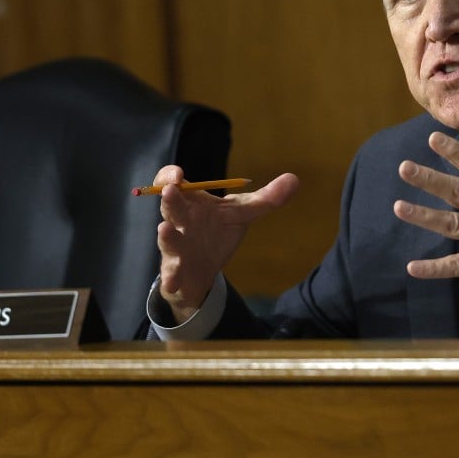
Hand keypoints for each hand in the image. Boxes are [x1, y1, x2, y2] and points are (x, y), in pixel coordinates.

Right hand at [154, 165, 298, 321]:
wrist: (204, 272)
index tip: (179, 174)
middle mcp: (178, 223)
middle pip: (170, 209)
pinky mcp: (176, 273)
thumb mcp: (242, 215)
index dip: (170, 176)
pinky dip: (171, 279)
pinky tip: (173, 283)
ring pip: (167, 241)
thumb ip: (266, 199)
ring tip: (165, 229)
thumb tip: (294, 179)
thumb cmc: (217, 233)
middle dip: (170, 201)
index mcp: (191, 203)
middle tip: (170, 190)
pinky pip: (170, 276)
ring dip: (166, 236)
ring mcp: (175, 248)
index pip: (170, 182)